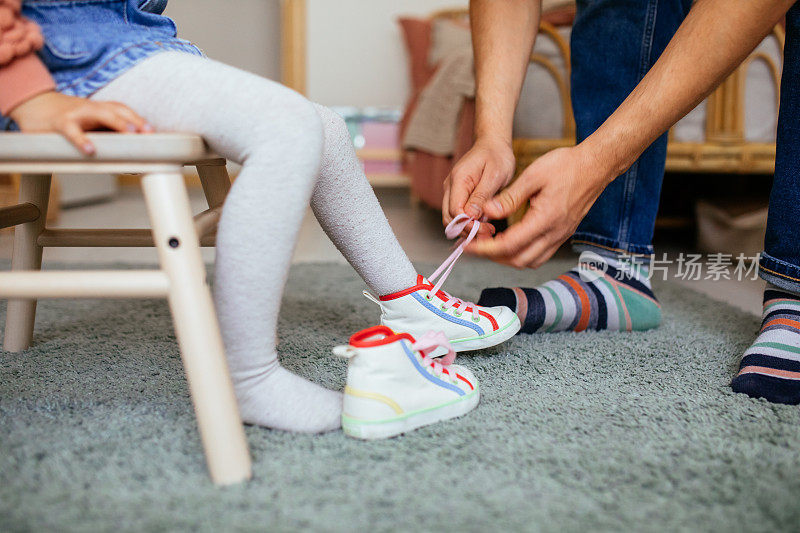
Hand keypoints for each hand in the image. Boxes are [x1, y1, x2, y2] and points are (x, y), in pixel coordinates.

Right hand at [9, 91, 151, 154]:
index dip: (139, 119)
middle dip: (134, 120)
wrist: (33, 105)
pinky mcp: (59, 122)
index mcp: (99, 109)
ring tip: (131, 134)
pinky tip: (91, 150)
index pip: (123, 110)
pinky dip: (82, 139)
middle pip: (116, 110)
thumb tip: (129, 159)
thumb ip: (106, 137)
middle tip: (149, 132)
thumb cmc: (66, 118)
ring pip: (99, 113)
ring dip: (117, 122)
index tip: (154, 132)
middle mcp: (91, 108)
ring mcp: (76, 114)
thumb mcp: (88, 125)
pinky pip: (72, 130)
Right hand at [442, 136, 515, 234]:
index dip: (468, 225)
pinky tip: (484, 225)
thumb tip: (471, 215)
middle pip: (449, 218)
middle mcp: (450, 187)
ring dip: (467, 228)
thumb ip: (482, 196)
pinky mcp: (458, 195)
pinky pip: (458, 214)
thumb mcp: (494, 175)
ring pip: (452, 218)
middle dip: (467, 230)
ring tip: (488, 231)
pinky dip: (469, 223)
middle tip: (488, 234)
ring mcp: (452, 191)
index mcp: (459, 180)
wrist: (493, 144)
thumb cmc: (496, 156)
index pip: (455, 211)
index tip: (486, 230)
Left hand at [466, 145, 615, 267]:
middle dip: (493, 257)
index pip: (509, 245)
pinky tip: (511, 241)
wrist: (596, 165)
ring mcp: (560, 236)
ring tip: (490, 245)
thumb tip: (487, 212)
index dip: (485, 249)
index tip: (469, 246)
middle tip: (475, 246)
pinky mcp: (563, 234)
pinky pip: (540, 254)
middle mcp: (554, 234)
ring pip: (530, 261)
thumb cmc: (566, 165)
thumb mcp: (533, 175)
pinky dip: (522, 254)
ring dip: (508, 258)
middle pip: (518, 260)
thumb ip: (510, 197)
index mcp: (545, 220)